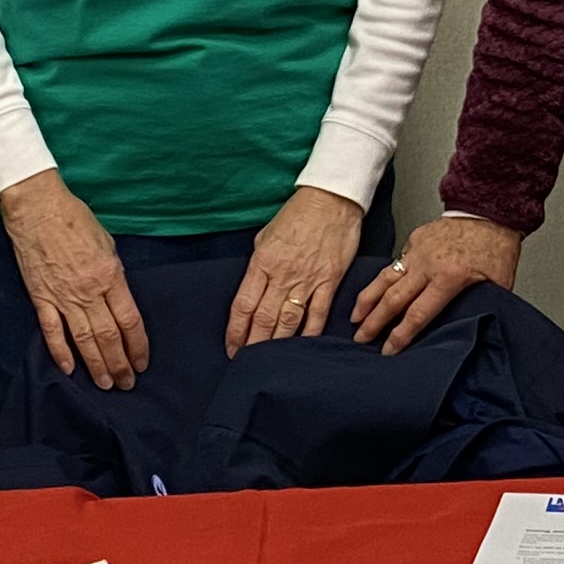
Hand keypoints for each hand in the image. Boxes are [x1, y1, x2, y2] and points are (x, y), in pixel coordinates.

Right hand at [1, 170, 147, 389]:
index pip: (129, 321)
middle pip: (109, 337)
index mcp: (110, 276)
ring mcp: (63, 297)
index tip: (142, 362)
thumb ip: (114, 275)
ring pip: (83, 340)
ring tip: (105, 384)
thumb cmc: (74, 219)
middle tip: (127, 383)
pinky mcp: (41, 297)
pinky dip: (60, 352)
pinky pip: (52, 331)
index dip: (138, 346)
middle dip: (120, 364)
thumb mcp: (108, 243)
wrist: (38, 209)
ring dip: (96, 365)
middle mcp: (89, 292)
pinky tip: (69, 369)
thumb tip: (118, 297)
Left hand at [225, 187, 366, 355]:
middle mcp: (282, 276)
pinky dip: (310, 334)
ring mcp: (307, 281)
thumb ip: (258, 264)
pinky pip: (318, 314)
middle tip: (247, 363)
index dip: (236, 331)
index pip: (243, 305)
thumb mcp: (265, 236)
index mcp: (262, 263)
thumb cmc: (296, 215)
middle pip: (263, 318)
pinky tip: (302, 349)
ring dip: (277, 344)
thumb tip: (254, 286)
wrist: (331, 200)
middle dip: (253, 344)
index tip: (232, 348)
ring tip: (269, 362)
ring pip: (288, 321)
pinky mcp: (329, 282)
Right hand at [348, 214, 522, 354]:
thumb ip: (479, 306)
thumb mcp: (497, 283)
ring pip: (385, 278)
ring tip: (355, 317)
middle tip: (360, 339)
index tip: (388, 350)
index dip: (400, 335)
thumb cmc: (496, 247)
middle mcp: (427, 265)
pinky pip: (396, 261)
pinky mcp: (414, 238)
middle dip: (374, 322)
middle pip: (393, 299)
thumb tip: (470, 326)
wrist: (491, 208)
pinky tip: (376, 289)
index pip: (417, 314)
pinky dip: (384, 277)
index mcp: (449, 279)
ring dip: (368, 300)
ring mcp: (417, 250)